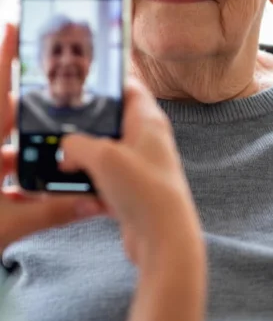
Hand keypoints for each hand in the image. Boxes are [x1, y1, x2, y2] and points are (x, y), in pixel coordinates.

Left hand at [0, 25, 103, 252]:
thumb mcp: (5, 226)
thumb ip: (51, 211)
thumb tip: (94, 201)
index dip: (4, 55)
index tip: (12, 24)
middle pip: (4, 113)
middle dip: (28, 100)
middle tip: (55, 83)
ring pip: (2, 144)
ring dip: (26, 146)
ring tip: (55, 148)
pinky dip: (13, 175)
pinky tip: (31, 187)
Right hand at [59, 78, 202, 272]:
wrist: (163, 237)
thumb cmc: (145, 190)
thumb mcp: (103, 157)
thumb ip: (78, 144)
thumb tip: (66, 147)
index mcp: (149, 120)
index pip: (130, 89)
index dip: (107, 83)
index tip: (81, 85)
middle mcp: (149, 139)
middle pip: (114, 121)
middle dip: (87, 125)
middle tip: (62, 128)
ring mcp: (142, 165)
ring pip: (107, 152)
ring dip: (84, 157)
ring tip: (63, 162)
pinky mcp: (134, 189)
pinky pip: (106, 179)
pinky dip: (90, 183)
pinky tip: (76, 191)